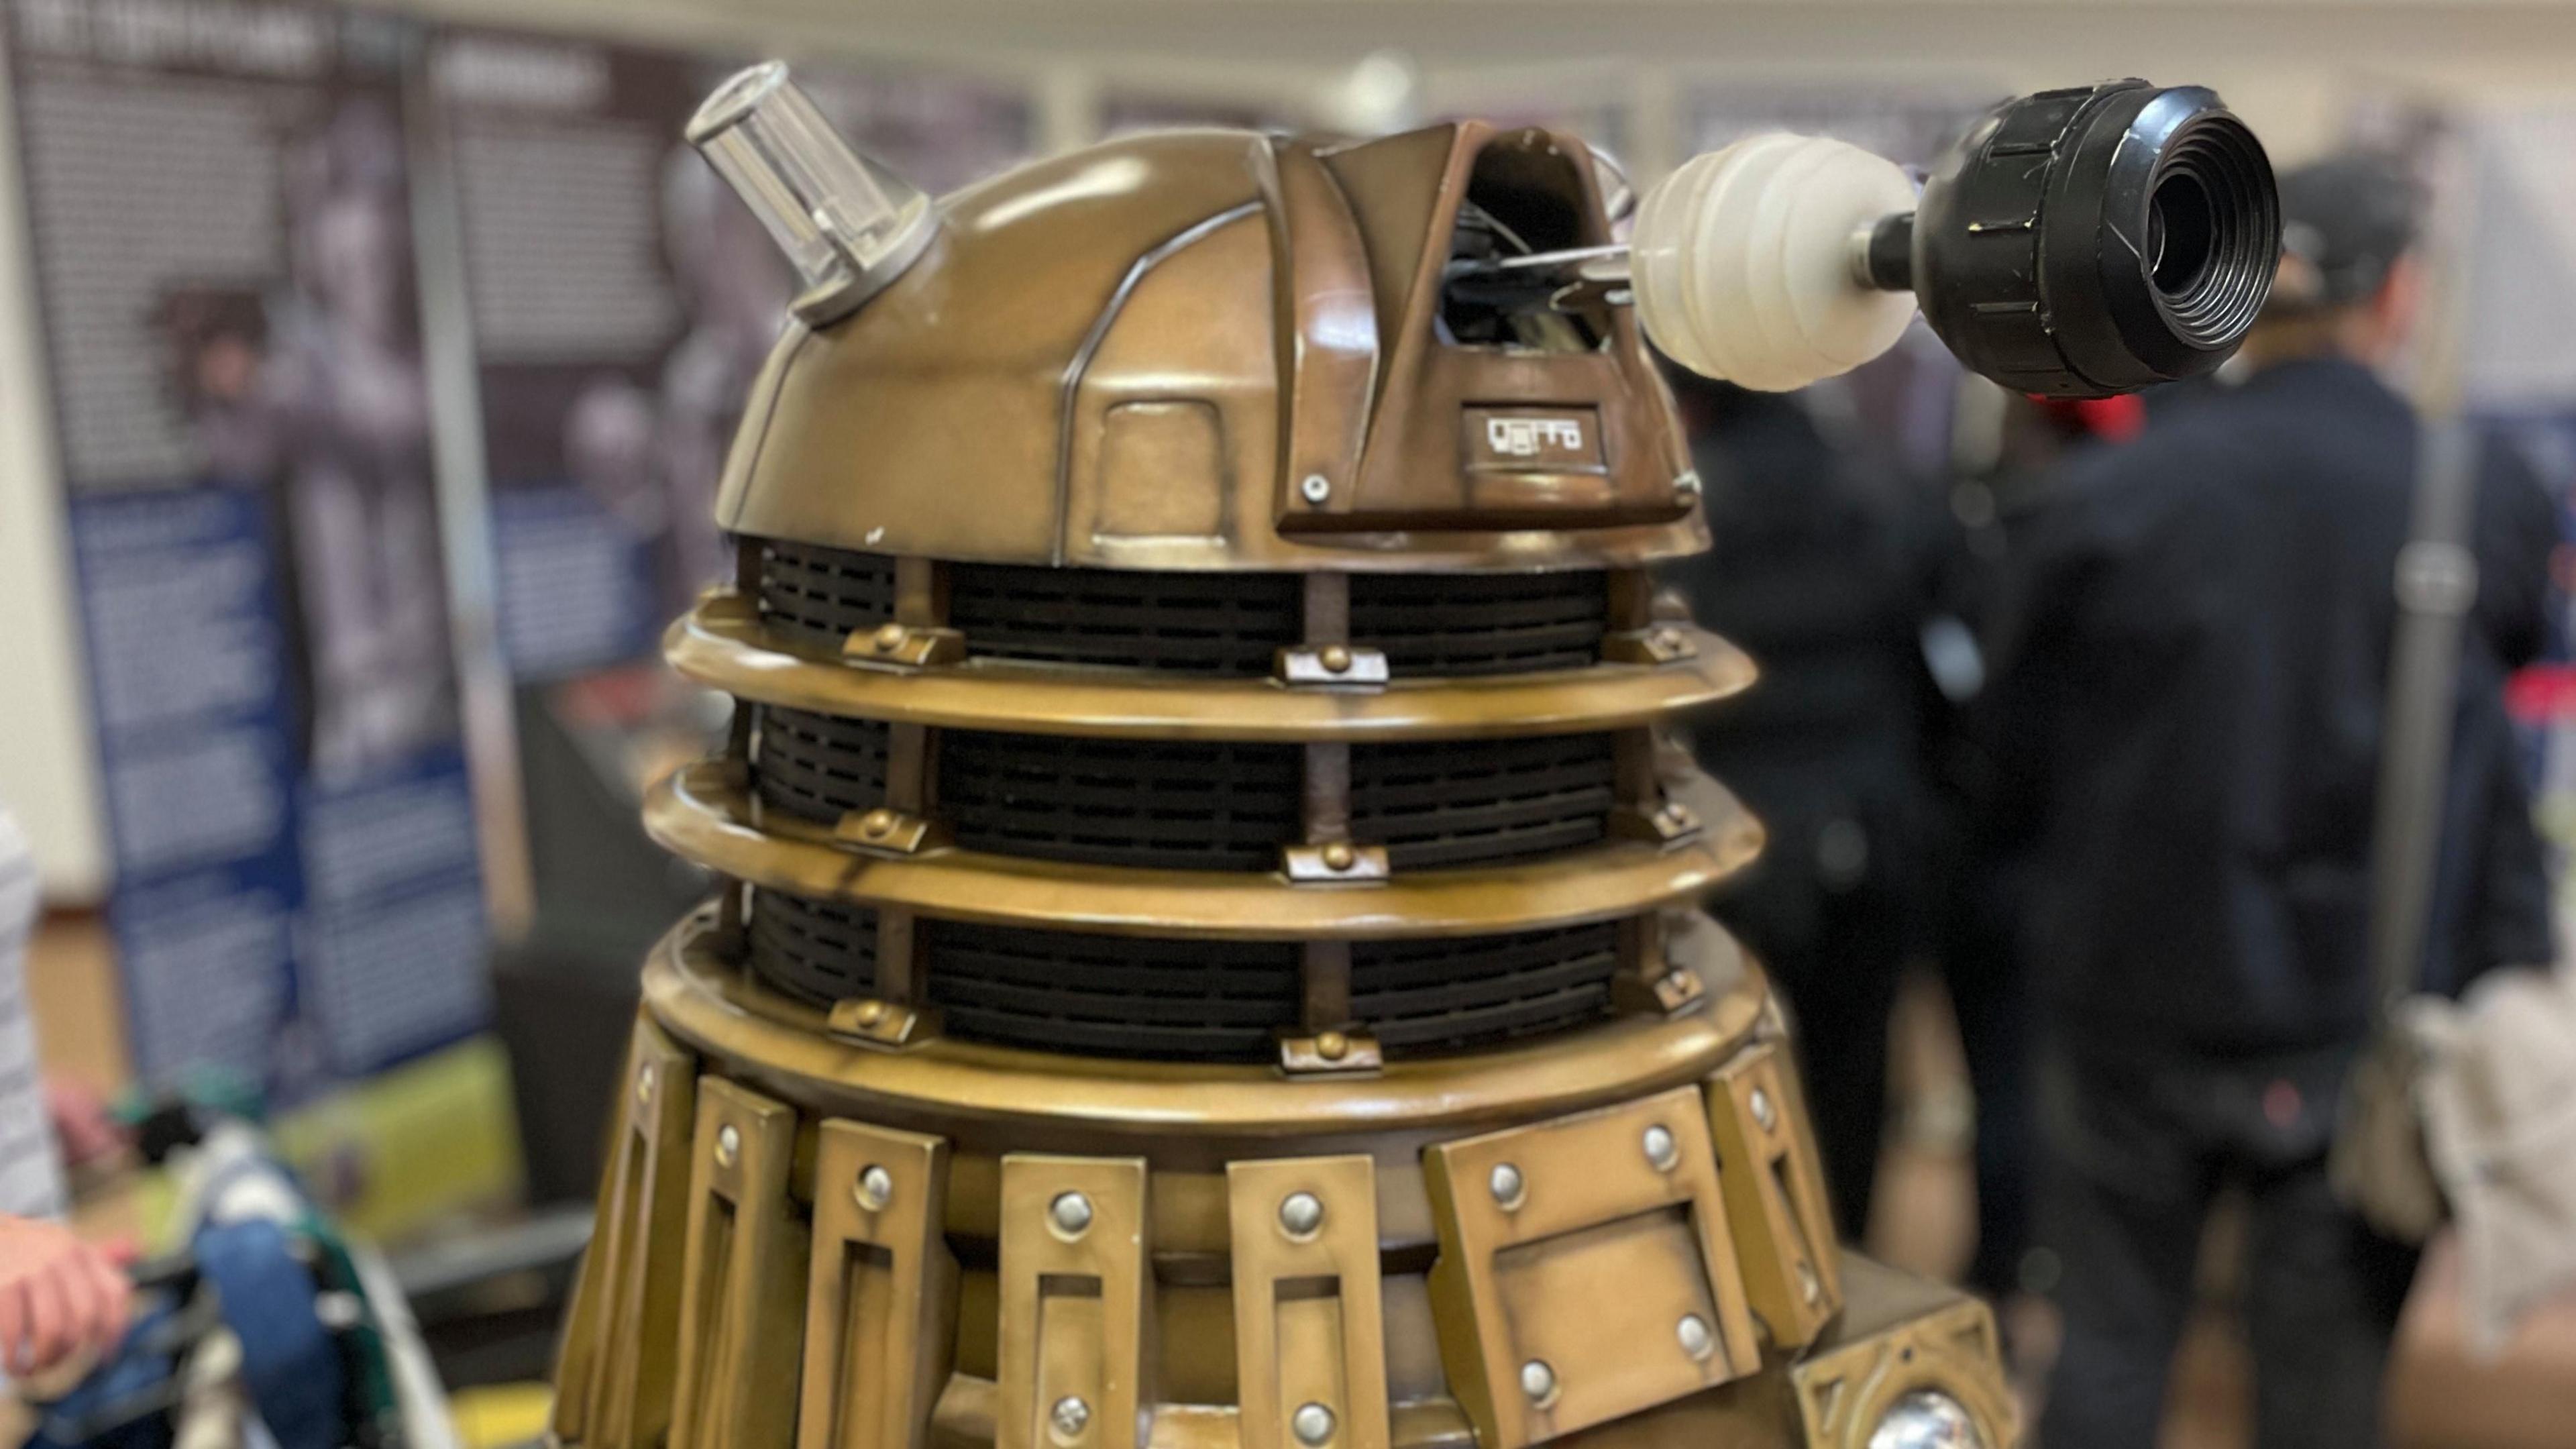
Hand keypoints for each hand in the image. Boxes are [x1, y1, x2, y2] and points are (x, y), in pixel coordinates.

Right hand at [0, 1217, 131, 1378]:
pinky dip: (13, 1357)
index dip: (115, 1331)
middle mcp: (63, 1257)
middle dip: (71, 1351)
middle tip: (52, 1365)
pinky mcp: (3, 1286)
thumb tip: (134, 1251)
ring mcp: (33, 1270)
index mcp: (81, 1252)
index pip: (114, 1294)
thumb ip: (93, 1257)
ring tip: (31, 1371)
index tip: (105, 1358)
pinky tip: (10, 1365)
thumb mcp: (59, 1245)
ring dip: (45, 1360)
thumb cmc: (23, 1249)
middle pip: (85, 1318)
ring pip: (54, 1330)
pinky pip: (15, 1333)